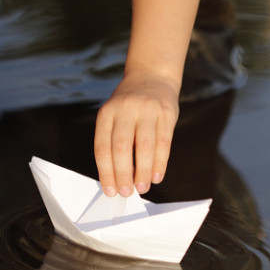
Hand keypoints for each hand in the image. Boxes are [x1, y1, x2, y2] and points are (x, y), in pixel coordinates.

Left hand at [94, 72, 178, 196]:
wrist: (152, 76)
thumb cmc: (130, 105)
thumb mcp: (114, 115)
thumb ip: (113, 140)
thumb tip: (117, 177)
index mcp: (107, 113)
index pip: (102, 147)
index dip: (106, 172)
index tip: (110, 190)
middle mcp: (125, 110)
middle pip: (121, 148)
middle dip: (123, 175)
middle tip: (126, 193)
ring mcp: (148, 110)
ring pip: (144, 147)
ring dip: (142, 172)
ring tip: (142, 188)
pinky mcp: (167, 113)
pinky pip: (164, 143)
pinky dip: (160, 163)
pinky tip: (156, 176)